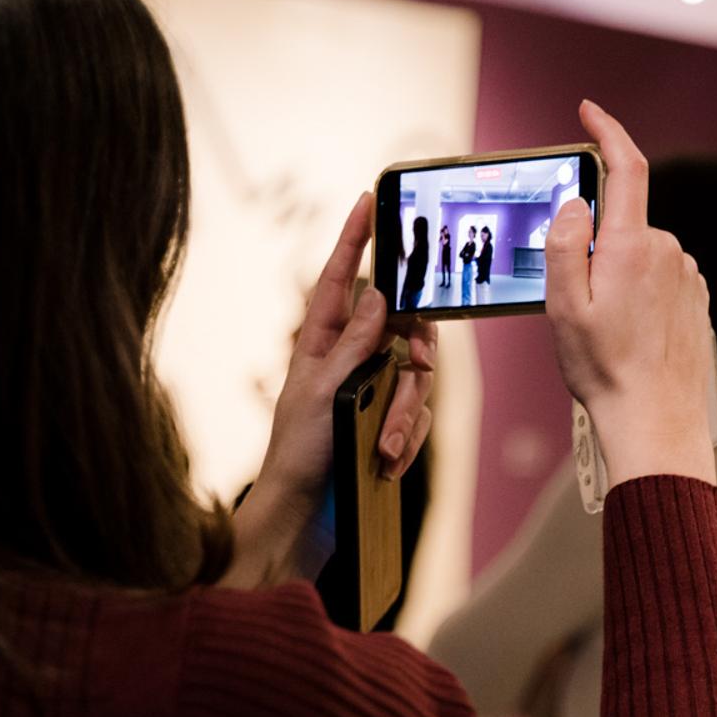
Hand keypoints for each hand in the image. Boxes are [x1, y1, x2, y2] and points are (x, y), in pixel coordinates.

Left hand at [228, 194, 437, 586]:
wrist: (302, 516)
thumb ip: (354, 344)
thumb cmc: (297, 453)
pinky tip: (385, 465)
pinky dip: (405, 443)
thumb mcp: (321, 392)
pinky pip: (418, 420)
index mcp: (322, 342)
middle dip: (416, 354)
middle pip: (404, 330)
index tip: (369, 199)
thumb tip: (378, 296)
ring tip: (382, 448)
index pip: (342, 278)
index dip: (356, 239)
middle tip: (419, 365)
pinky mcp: (389, 425)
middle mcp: (352, 361)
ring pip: (418, 382)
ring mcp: (373, 393)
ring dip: (404, 418)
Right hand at [546, 100, 715, 486]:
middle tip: (579, 305)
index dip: (607, 130)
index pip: (626, 167)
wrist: (656, 420)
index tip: (589, 111)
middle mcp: (668, 252)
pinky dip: (639, 294)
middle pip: (622, 225)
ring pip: (639, 255)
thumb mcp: (562, 306)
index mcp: (632, 246)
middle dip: (596, 249)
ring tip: (607, 333)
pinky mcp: (696, 298)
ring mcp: (687, 275)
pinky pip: (659, 279)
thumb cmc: (605, 370)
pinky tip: (630, 336)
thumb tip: (576, 203)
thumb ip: (564, 244)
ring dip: (618, 277)